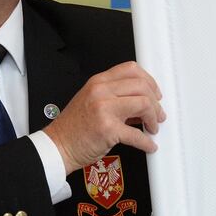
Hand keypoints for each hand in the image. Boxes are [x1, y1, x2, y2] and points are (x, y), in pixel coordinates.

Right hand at [42, 61, 165, 173]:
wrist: (58, 146)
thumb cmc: (73, 127)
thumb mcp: (92, 101)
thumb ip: (115, 96)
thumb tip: (142, 102)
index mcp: (98, 82)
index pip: (131, 69)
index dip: (149, 80)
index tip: (155, 92)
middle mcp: (101, 91)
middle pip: (141, 86)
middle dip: (155, 102)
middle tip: (157, 114)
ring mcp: (104, 109)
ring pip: (143, 103)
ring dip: (153, 118)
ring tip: (152, 127)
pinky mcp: (107, 129)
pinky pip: (137, 134)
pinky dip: (147, 142)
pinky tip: (148, 145)